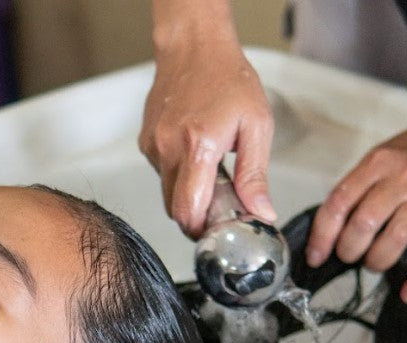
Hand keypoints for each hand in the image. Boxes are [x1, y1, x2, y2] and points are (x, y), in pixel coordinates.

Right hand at [139, 41, 275, 237]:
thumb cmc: (228, 79)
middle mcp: (169, 148)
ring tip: (209, 175)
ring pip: (165, 192)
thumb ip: (255, 174)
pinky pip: (159, 172)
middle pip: (173, 208)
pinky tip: (194, 154)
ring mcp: (153, 146)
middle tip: (218, 210)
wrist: (194, 49)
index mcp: (199, 146)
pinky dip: (177, 174)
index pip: (187, 209)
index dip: (200, 228)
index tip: (216, 230)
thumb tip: (260, 211)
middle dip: (194, 217)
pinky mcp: (145, 142)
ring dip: (186, 194)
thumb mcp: (257, 125)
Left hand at [306, 121, 406, 302]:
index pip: (340, 203)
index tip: (315, 257)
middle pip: (364, 223)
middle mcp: (402, 179)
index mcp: (377, 164)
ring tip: (372, 264)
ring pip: (395, 239)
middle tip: (348, 256)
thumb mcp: (375, 161)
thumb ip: (353, 190)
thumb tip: (325, 233)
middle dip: (348, 249)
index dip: (322, 235)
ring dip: (376, 261)